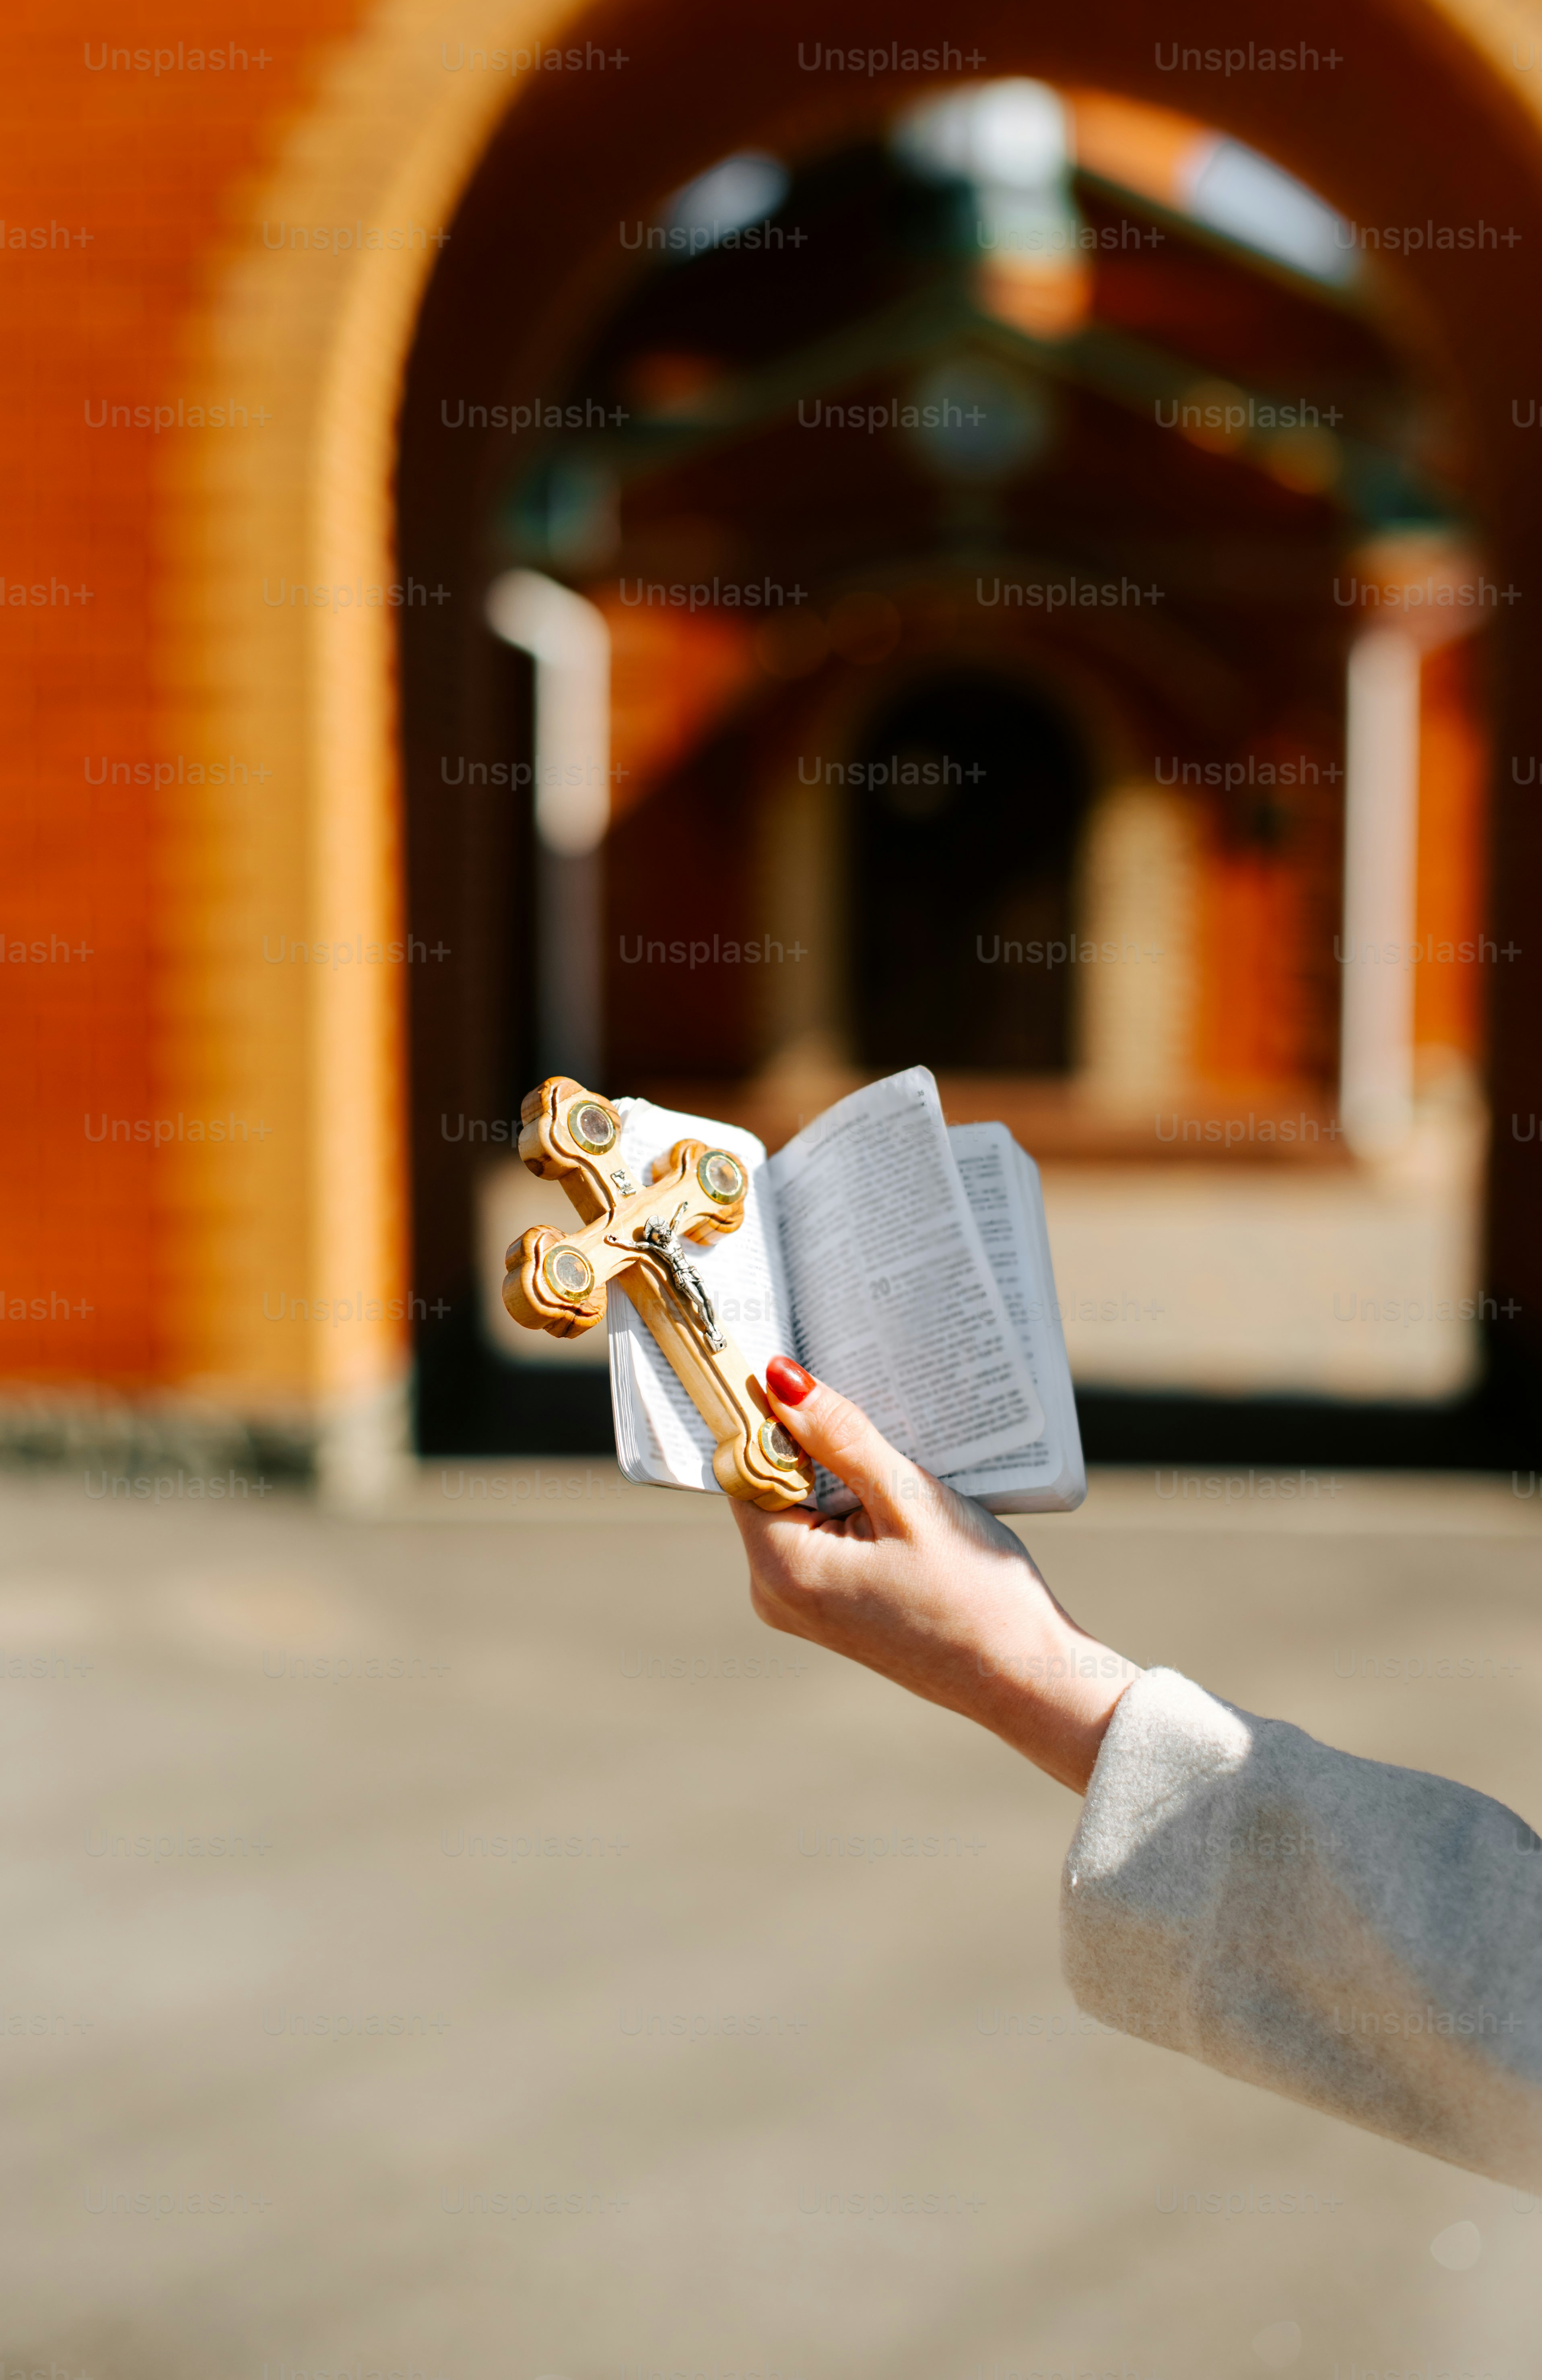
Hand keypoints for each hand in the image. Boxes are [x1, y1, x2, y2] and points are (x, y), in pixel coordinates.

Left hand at [731, 1358, 1139, 1792]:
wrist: (1022, 1676)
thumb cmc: (976, 1594)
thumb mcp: (908, 1499)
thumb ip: (840, 1436)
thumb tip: (780, 1380)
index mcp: (781, 1568)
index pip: (746, 1467)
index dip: (772, 1419)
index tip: (804, 1376)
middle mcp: (774, 1593)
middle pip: (769, 1487)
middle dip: (808, 1443)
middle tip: (859, 1407)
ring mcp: (800, 1606)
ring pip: (798, 1509)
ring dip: (835, 1473)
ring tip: (888, 1455)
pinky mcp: (829, 1609)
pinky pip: (819, 1537)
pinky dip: (847, 1505)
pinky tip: (892, 1493)